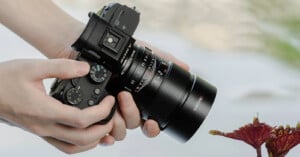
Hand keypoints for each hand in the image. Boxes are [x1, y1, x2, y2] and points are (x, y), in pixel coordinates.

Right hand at [0, 59, 115, 153]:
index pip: (81, 120)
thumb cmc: (6, 79)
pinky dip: (80, 144)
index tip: (109, 100)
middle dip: (102, 128)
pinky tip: (87, 132)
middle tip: (112, 115)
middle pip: (82, 139)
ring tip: (104, 126)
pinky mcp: (41, 132)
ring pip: (73, 148)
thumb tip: (85, 68)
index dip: (101, 112)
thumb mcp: (33, 67)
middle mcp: (44, 126)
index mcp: (44, 110)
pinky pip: (64, 146)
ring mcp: (42, 132)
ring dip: (93, 141)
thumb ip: (61, 67)